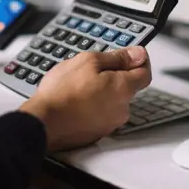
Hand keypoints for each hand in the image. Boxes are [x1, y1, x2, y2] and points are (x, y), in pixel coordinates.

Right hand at [19, 46, 150, 151]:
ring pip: (112, 101)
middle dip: (113, 77)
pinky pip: (100, 115)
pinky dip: (92, 107)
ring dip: (101, 92)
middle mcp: (122, 109)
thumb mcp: (88, 61)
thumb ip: (117, 57)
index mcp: (123, 89)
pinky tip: (75, 101)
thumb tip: (137, 54)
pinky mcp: (96, 133)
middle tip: (91, 70)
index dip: (139, 61)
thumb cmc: (63, 92)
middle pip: (127, 87)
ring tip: (77, 87)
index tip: (130, 55)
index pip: (145, 72)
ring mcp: (109, 124)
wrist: (43, 123)